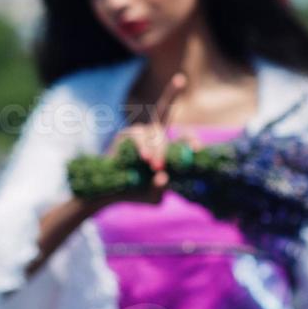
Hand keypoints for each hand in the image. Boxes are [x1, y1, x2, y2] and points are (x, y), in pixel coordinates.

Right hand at [101, 71, 193, 205]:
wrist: (109, 194)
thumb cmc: (136, 194)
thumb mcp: (154, 197)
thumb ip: (161, 189)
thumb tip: (162, 176)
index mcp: (167, 148)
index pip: (184, 135)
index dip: (191, 139)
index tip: (198, 149)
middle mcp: (154, 135)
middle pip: (165, 112)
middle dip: (170, 114)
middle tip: (168, 156)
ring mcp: (138, 133)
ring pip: (151, 131)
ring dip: (156, 149)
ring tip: (155, 165)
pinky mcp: (124, 136)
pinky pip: (136, 134)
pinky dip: (142, 146)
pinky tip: (144, 157)